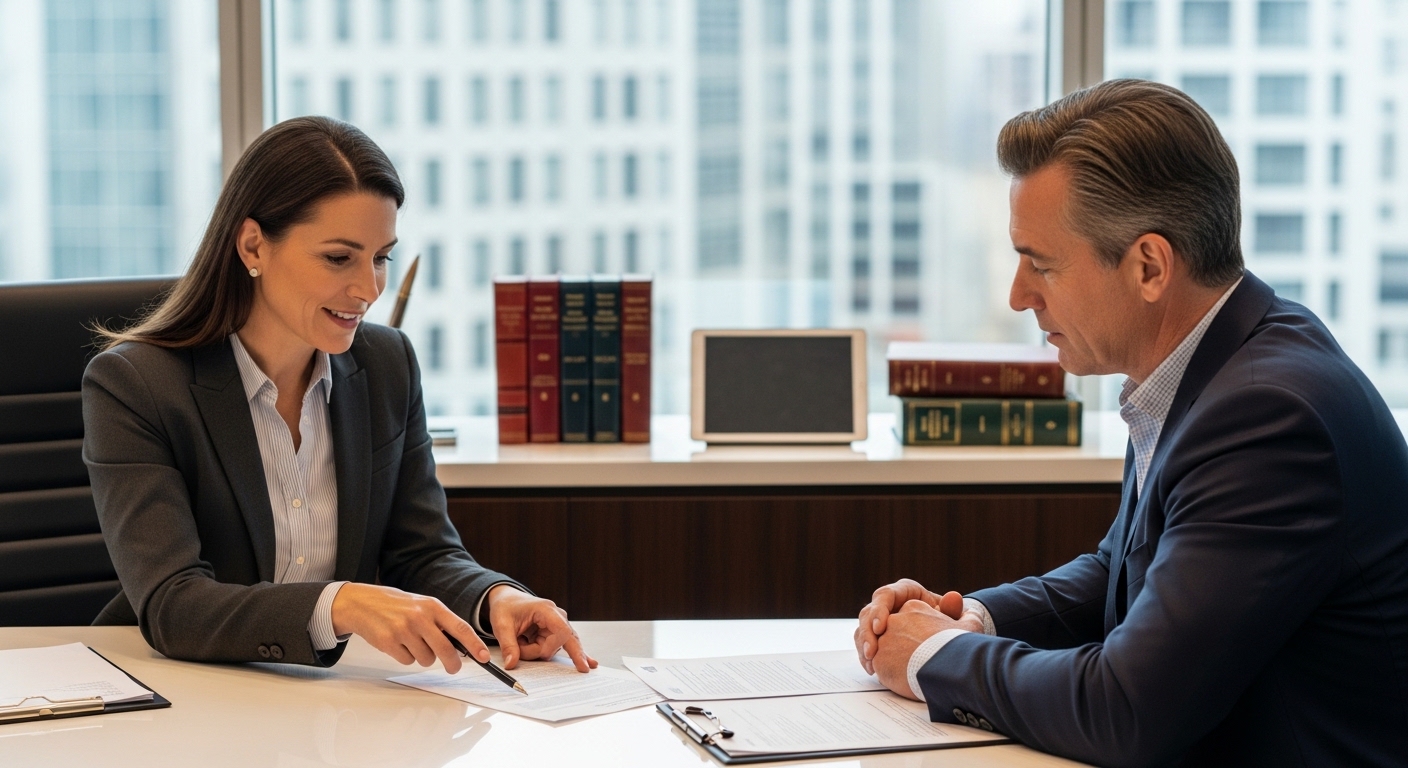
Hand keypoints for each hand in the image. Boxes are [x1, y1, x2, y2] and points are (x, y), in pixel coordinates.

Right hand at [330, 582, 488, 673]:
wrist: (361, 603)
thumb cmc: (395, 604)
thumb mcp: (421, 604)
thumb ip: (440, 621)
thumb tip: (461, 644)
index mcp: (432, 606)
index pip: (460, 628)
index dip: (474, 644)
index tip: (484, 656)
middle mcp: (419, 617)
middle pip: (445, 650)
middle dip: (452, 663)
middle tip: (453, 668)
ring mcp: (403, 630)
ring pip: (425, 659)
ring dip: (422, 657)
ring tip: (411, 642)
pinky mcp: (389, 642)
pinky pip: (407, 661)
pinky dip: (405, 657)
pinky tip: (397, 643)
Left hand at [486, 585, 597, 671]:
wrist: (507, 600)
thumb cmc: (506, 608)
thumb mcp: (501, 625)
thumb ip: (508, 645)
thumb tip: (511, 664)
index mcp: (546, 610)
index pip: (562, 630)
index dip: (553, 646)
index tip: (540, 654)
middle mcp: (556, 616)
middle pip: (568, 640)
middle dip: (569, 654)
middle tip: (582, 668)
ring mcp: (558, 624)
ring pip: (555, 649)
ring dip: (536, 651)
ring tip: (521, 642)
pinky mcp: (555, 632)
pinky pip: (565, 645)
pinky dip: (574, 654)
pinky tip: (589, 662)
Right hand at [855, 579, 963, 674]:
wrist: (943, 638)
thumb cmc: (945, 622)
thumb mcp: (950, 616)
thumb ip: (950, 609)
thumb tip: (954, 597)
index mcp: (904, 591)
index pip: (885, 595)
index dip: (879, 611)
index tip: (881, 628)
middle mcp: (888, 603)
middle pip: (868, 613)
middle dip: (867, 632)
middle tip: (871, 651)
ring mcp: (879, 620)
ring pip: (862, 629)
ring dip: (863, 646)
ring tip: (870, 663)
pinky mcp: (876, 636)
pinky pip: (865, 644)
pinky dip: (866, 657)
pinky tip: (872, 669)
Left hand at [872, 600, 983, 699]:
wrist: (950, 666)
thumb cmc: (961, 645)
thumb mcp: (969, 624)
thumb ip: (965, 614)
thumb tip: (964, 606)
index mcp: (913, 606)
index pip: (909, 620)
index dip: (918, 636)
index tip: (928, 648)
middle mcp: (894, 619)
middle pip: (895, 634)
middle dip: (903, 647)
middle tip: (919, 662)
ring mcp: (884, 639)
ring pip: (885, 650)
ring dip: (895, 661)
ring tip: (913, 673)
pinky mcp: (878, 659)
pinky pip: (880, 667)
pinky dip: (890, 675)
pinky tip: (905, 680)